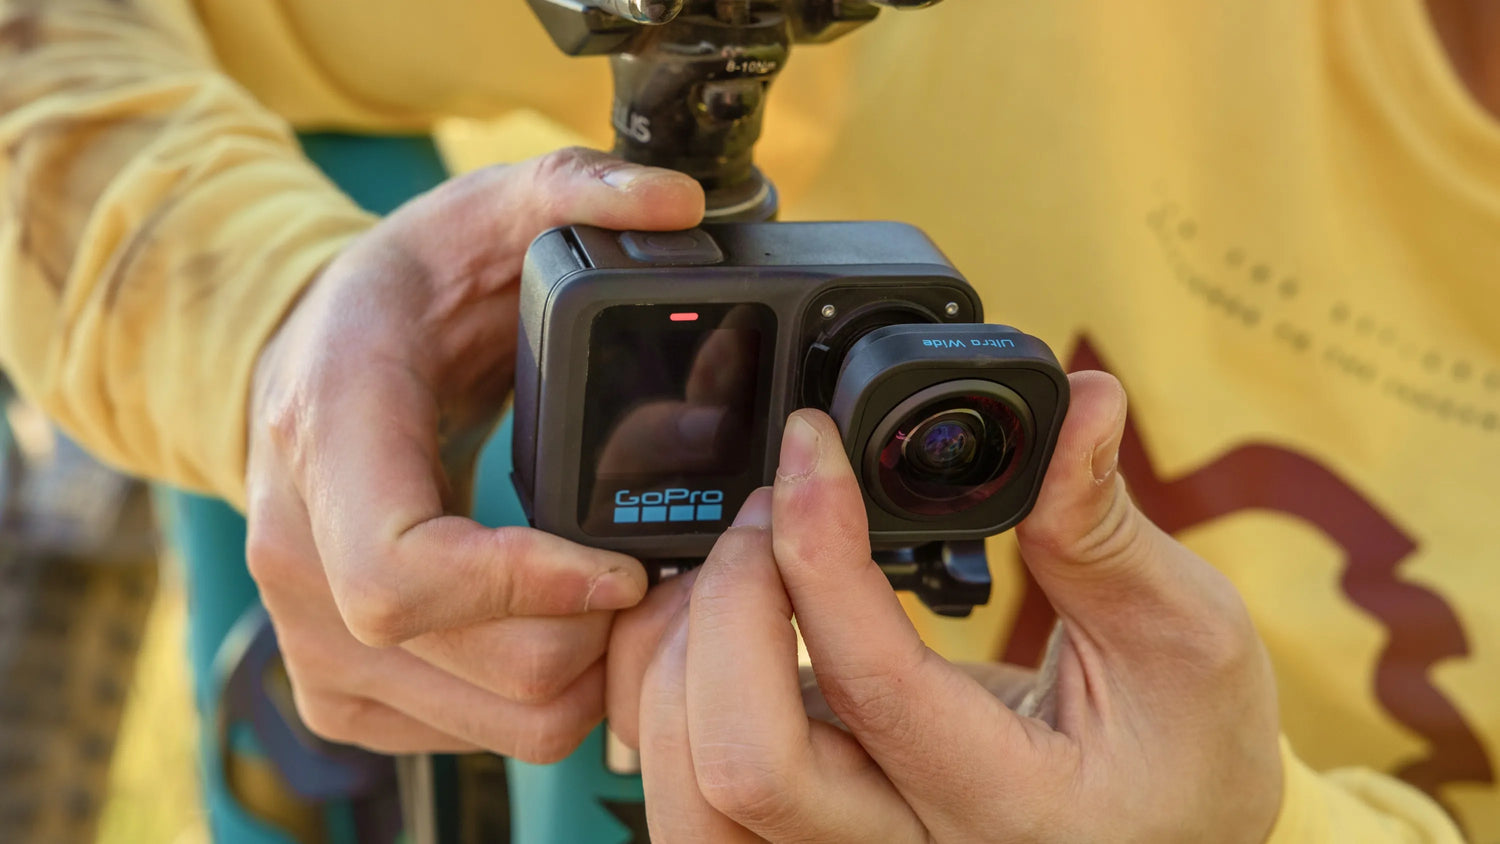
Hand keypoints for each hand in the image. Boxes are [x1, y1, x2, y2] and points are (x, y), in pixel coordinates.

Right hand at [245, 148, 704, 760]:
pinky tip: (563, 626)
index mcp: (329, 436)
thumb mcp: (480, 214)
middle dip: (597, 631)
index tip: (622, 563)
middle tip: (654, 569)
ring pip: (494, 721)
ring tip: (621, 596)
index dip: (529, 587)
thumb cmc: (401, 300)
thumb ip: (576, 191)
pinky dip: (543, 698)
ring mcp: (311, 635)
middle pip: (478, 665)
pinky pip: (473, 739)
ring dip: (587, 671)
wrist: (303, 367)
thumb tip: (678, 204)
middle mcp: (298, 553)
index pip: (403, 573)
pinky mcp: (338, 689)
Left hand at [614, 373, 1283, 841]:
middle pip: (741, 763)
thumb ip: (1105, 528)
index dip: (820, 549)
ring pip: (695, 788)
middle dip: (728, 608)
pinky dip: (682, 681)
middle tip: (768, 508)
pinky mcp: (816, 822)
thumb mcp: (1186, 635)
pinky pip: (701, 776)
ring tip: (746, 555)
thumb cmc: (1186, 749)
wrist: (1167, 835)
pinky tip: (734, 609)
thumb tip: (1075, 405)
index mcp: (1007, 804)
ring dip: (681, 654)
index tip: (811, 446)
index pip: (874, 686)